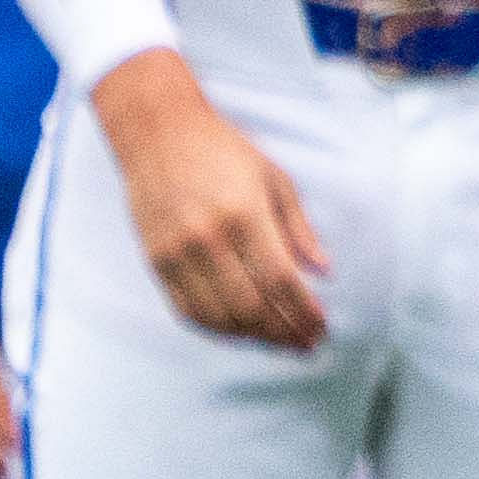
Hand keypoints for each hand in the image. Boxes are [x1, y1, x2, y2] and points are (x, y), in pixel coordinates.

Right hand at [97, 52, 333, 352]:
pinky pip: (187, 309)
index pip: (280, 280)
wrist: (157, 134)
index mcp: (244, 215)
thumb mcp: (275, 178)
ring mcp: (177, 253)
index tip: (321, 328)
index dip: (303, 311)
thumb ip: (299, 228)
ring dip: (252, 337)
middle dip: (283, 332)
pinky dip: (216, 328)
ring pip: (218, 315)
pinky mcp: (155, 261)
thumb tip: (324, 271)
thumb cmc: (224, 151)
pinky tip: (240, 332)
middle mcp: (208, 239)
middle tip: (306, 344)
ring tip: (279, 342)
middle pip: (251, 305)